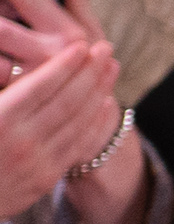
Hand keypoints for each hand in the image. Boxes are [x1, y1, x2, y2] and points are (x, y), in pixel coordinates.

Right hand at [0, 0, 136, 223]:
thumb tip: (10, 64)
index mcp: (0, 121)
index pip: (40, 87)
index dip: (64, 64)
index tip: (81, 45)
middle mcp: (22, 142)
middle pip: (67, 101)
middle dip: (90, 72)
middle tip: (105, 47)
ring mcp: (37, 163)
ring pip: (78, 122)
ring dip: (99, 92)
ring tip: (111, 67)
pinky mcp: (46, 179)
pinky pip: (78, 145)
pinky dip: (95, 122)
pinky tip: (105, 103)